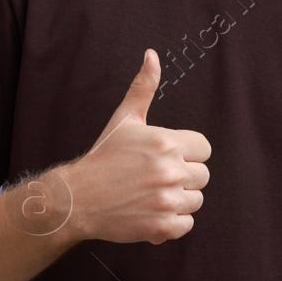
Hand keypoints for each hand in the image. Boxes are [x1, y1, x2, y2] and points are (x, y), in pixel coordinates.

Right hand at [59, 49, 210, 244]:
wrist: (77, 198)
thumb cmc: (103, 157)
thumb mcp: (125, 119)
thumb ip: (143, 87)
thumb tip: (152, 54)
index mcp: (166, 142)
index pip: (204, 149)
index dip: (186, 154)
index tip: (165, 158)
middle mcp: (170, 170)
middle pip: (202, 176)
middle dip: (183, 178)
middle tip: (154, 178)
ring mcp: (167, 200)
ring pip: (196, 201)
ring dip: (178, 201)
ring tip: (151, 195)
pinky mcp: (162, 226)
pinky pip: (186, 225)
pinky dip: (172, 223)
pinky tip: (151, 212)